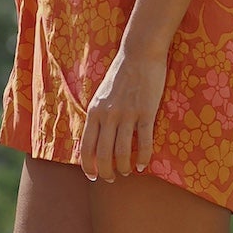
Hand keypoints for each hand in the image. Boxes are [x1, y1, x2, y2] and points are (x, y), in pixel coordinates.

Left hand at [79, 42, 166, 183]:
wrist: (140, 53)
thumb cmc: (121, 74)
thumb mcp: (102, 95)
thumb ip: (99, 115)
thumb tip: (98, 138)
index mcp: (94, 111)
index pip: (86, 147)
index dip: (88, 166)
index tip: (93, 177)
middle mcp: (108, 115)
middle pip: (103, 154)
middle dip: (106, 172)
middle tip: (111, 179)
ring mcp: (127, 114)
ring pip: (122, 152)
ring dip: (124, 167)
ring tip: (127, 172)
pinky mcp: (146, 112)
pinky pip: (144, 142)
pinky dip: (143, 157)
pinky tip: (143, 165)